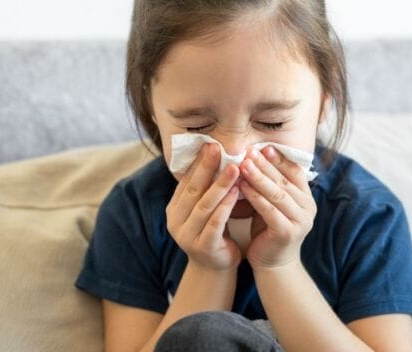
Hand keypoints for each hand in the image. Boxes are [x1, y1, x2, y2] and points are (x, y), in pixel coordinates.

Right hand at [166, 143, 241, 270]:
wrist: (216, 267)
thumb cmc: (214, 232)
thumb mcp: (205, 209)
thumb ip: (205, 189)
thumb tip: (214, 154)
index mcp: (174, 209)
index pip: (185, 181)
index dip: (198, 162)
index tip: (210, 144)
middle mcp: (176, 221)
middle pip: (193, 189)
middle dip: (206, 167)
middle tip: (218, 148)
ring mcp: (187, 235)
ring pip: (204, 205)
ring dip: (220, 185)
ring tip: (234, 168)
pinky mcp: (203, 247)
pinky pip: (215, 223)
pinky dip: (226, 206)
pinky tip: (237, 193)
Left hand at [238, 145, 316, 268]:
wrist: (273, 263)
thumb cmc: (269, 229)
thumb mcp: (273, 204)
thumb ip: (271, 185)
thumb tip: (255, 157)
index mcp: (306, 197)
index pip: (295, 171)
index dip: (279, 158)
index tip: (263, 147)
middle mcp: (308, 207)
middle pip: (284, 180)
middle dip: (265, 165)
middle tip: (249, 151)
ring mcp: (300, 220)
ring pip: (277, 193)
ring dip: (259, 177)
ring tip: (243, 164)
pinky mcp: (287, 232)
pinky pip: (269, 210)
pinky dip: (255, 196)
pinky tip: (242, 186)